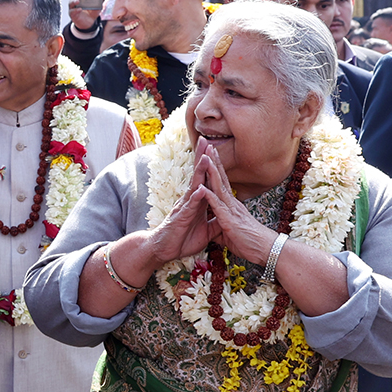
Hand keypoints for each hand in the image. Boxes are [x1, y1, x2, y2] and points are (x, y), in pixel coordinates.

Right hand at [68, 0, 103, 32]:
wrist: (90, 22)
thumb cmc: (92, 9)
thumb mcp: (98, 3)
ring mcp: (73, 7)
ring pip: (70, 2)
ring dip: (74, 1)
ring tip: (78, 1)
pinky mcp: (73, 14)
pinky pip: (72, 11)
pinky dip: (76, 10)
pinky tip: (80, 9)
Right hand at [141, 139, 220, 265]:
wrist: (165, 251)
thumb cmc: (183, 239)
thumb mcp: (206, 231)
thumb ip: (215, 221)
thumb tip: (226, 216)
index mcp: (198, 202)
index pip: (205, 179)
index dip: (210, 165)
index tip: (215, 148)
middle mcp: (190, 200)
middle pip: (198, 176)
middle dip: (202, 158)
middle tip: (207, 140)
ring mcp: (184, 208)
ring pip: (194, 186)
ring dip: (199, 172)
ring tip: (205, 158)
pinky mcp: (180, 218)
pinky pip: (189, 207)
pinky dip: (195, 198)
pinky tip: (200, 189)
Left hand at [198, 145, 279, 264]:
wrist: (266, 250)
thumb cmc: (250, 243)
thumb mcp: (231, 234)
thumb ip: (221, 228)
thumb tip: (214, 229)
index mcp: (232, 205)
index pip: (223, 183)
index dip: (216, 168)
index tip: (210, 154)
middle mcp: (232, 204)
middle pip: (221, 178)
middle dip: (214, 161)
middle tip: (207, 145)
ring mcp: (231, 210)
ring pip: (219, 187)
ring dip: (211, 172)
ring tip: (205, 157)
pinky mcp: (229, 221)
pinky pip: (218, 206)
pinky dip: (209, 196)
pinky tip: (201, 187)